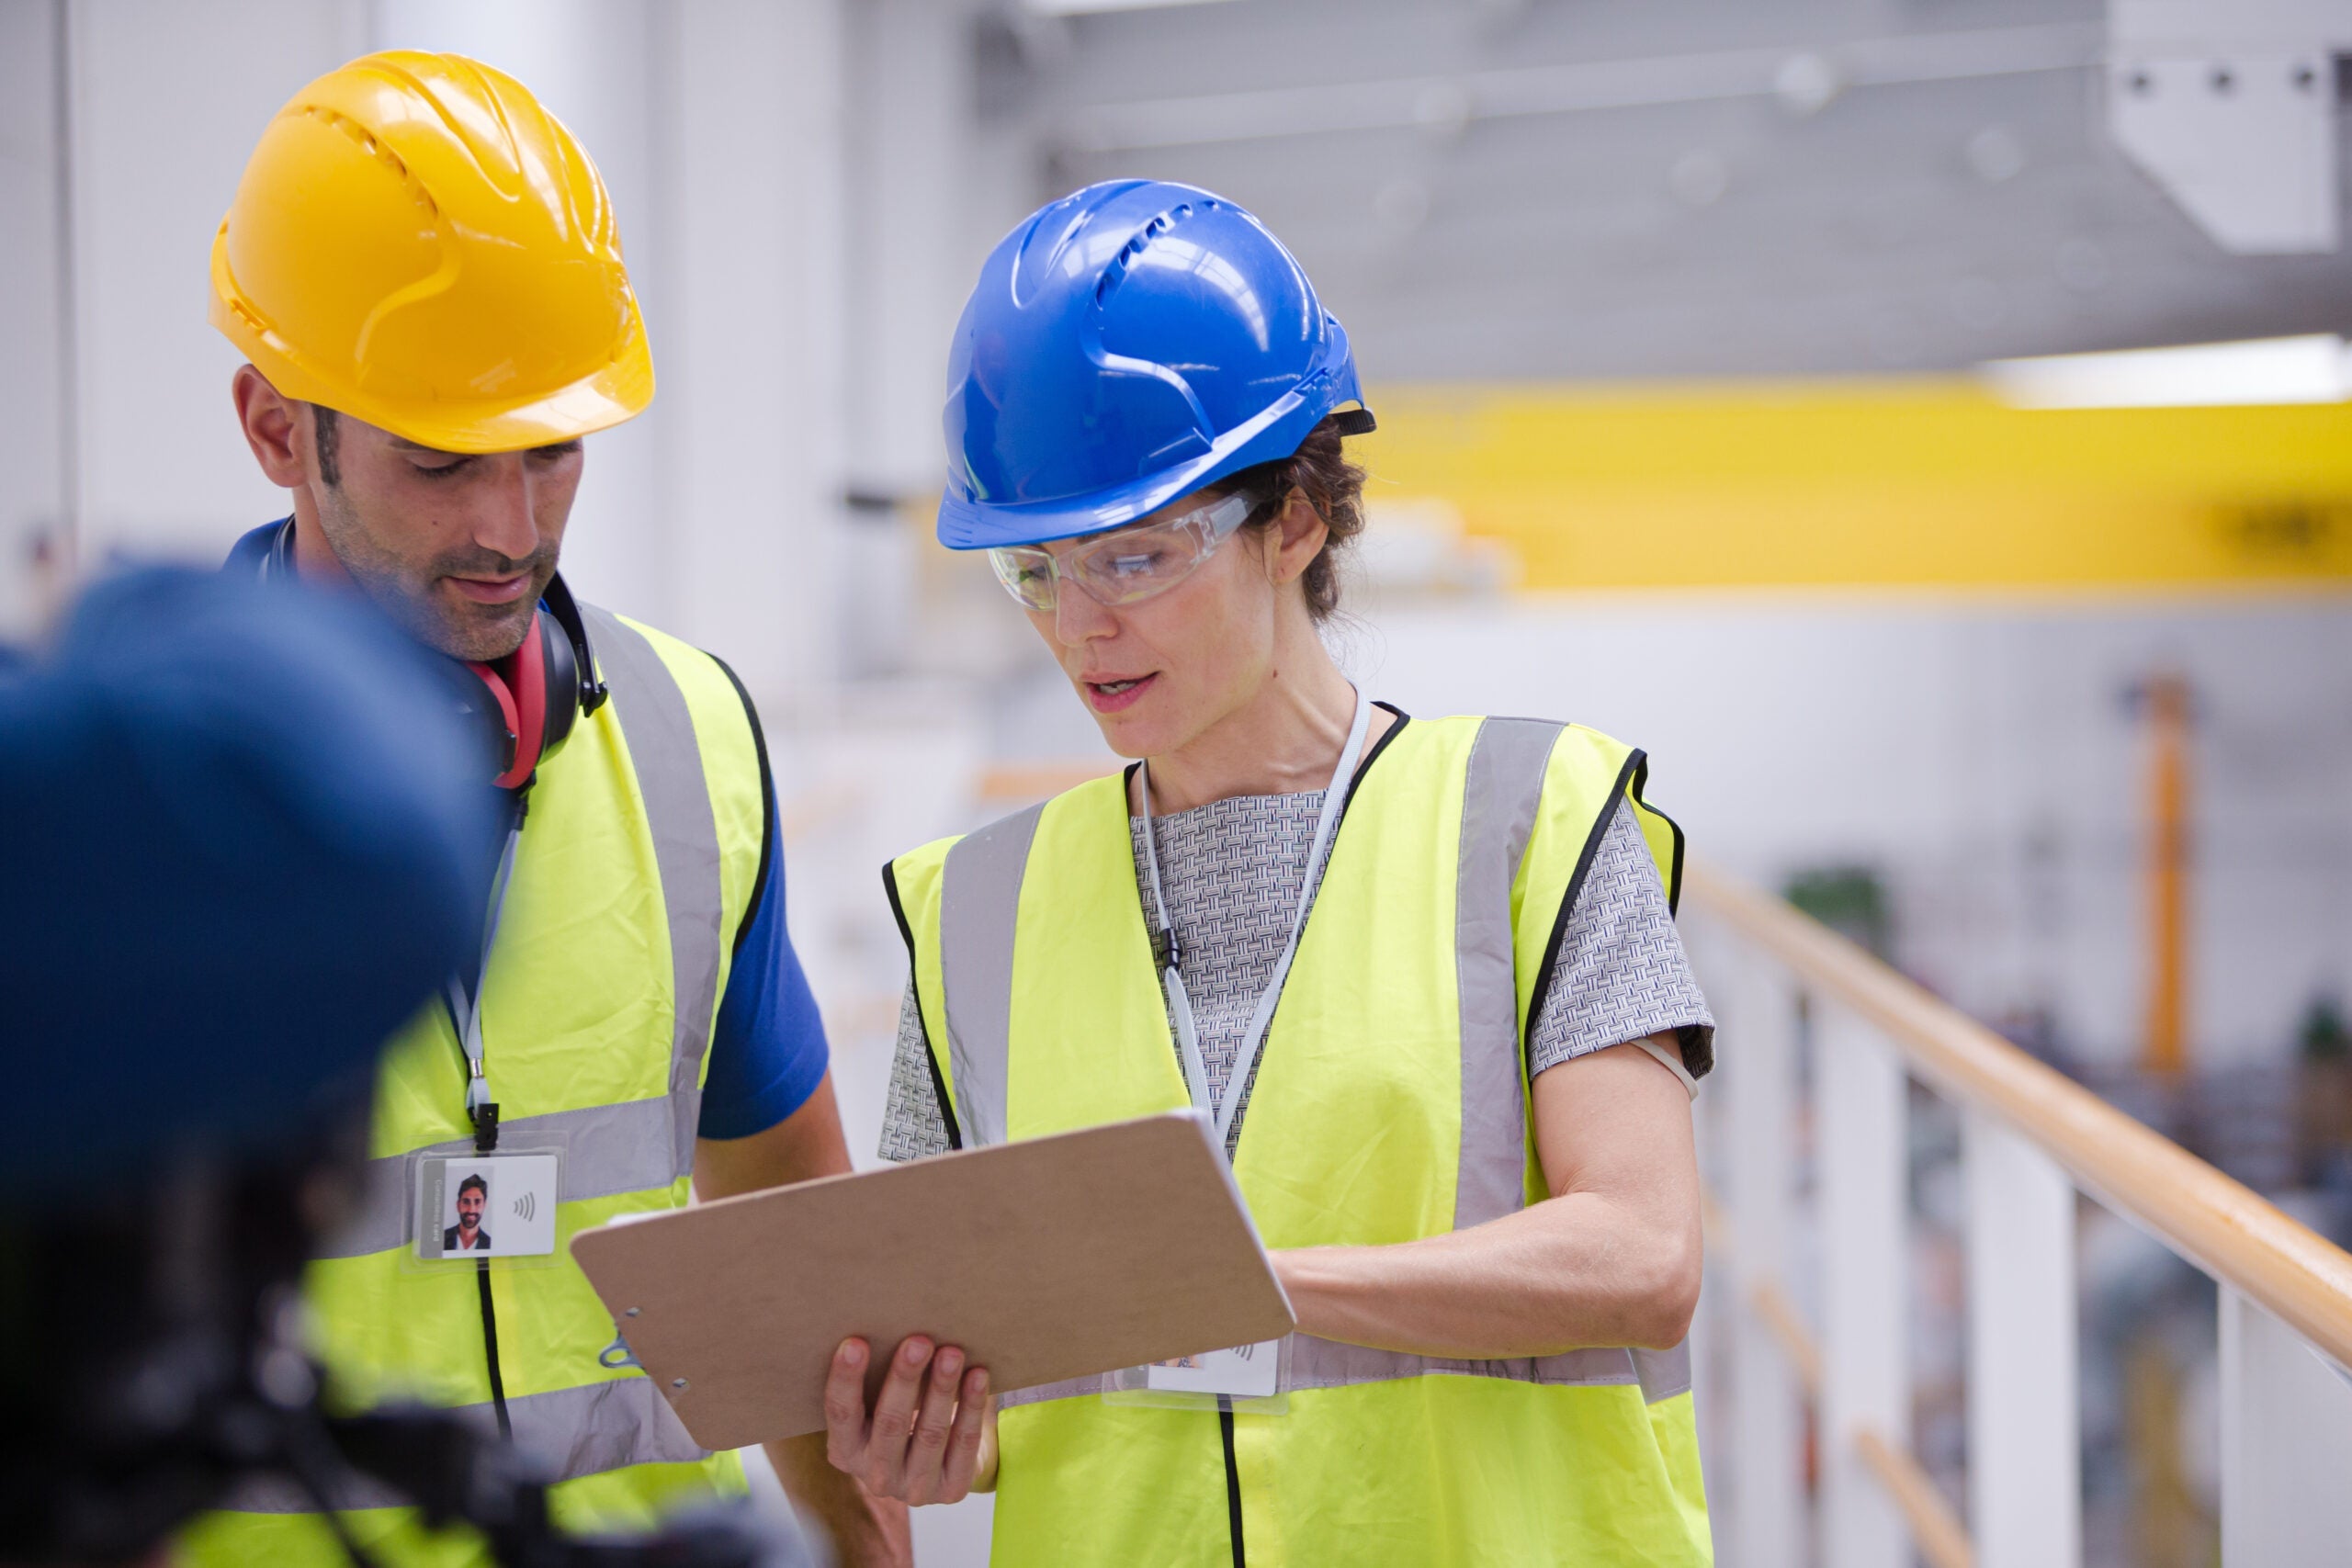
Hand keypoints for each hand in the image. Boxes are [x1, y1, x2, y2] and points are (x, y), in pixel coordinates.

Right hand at [824, 1335, 993, 1504]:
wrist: (942, 1464)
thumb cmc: (902, 1414)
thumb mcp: (880, 1403)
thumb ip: (878, 1374)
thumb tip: (893, 1312)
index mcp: (846, 1450)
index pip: (841, 1414)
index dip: (846, 1379)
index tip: (855, 1342)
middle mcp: (875, 1476)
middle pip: (889, 1423)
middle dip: (904, 1379)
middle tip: (919, 1341)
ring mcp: (913, 1488)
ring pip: (929, 1434)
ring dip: (942, 1390)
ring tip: (953, 1353)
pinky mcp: (950, 1491)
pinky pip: (963, 1444)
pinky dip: (971, 1407)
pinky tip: (978, 1376)